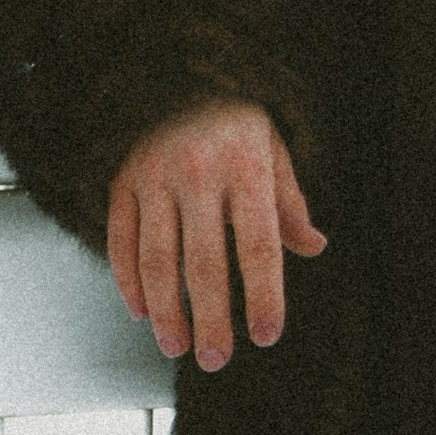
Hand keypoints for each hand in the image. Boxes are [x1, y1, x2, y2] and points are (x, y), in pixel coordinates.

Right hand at [106, 98, 325, 371]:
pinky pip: (122, 241)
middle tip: (217, 359)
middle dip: (211, 318)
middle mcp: (200, 174)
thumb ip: (289, 205)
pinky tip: (143, 310)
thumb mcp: (275, 152)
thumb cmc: (237, 121)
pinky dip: (129, 282)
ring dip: (167, 310)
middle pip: (204, 262)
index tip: (266, 335)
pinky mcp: (122, 182)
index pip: (258, 245)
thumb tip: (313, 247)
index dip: (263, 294)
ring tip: (177, 346)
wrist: (181, 75)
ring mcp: (156, 178)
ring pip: (157, 259)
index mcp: (247, 168)